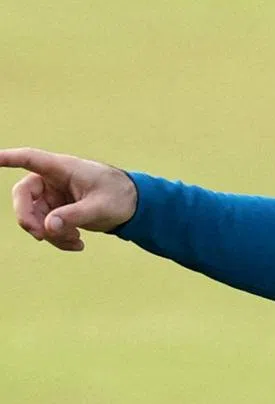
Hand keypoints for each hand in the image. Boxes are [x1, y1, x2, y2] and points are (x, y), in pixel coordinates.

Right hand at [2, 147, 137, 251]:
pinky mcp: (57, 211)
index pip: (30, 159)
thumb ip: (74, 216)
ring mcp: (53, 196)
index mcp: (63, 168)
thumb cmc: (120, 196)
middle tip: (40, 235)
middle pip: (23, 196)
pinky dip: (59, 238)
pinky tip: (78, 245)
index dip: (8, 158)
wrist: (134, 206)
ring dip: (51, 234)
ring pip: (35, 216)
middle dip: (28, 218)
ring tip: (76, 242)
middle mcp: (52, 180)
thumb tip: (47, 227)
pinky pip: (47, 227)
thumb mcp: (100, 207)